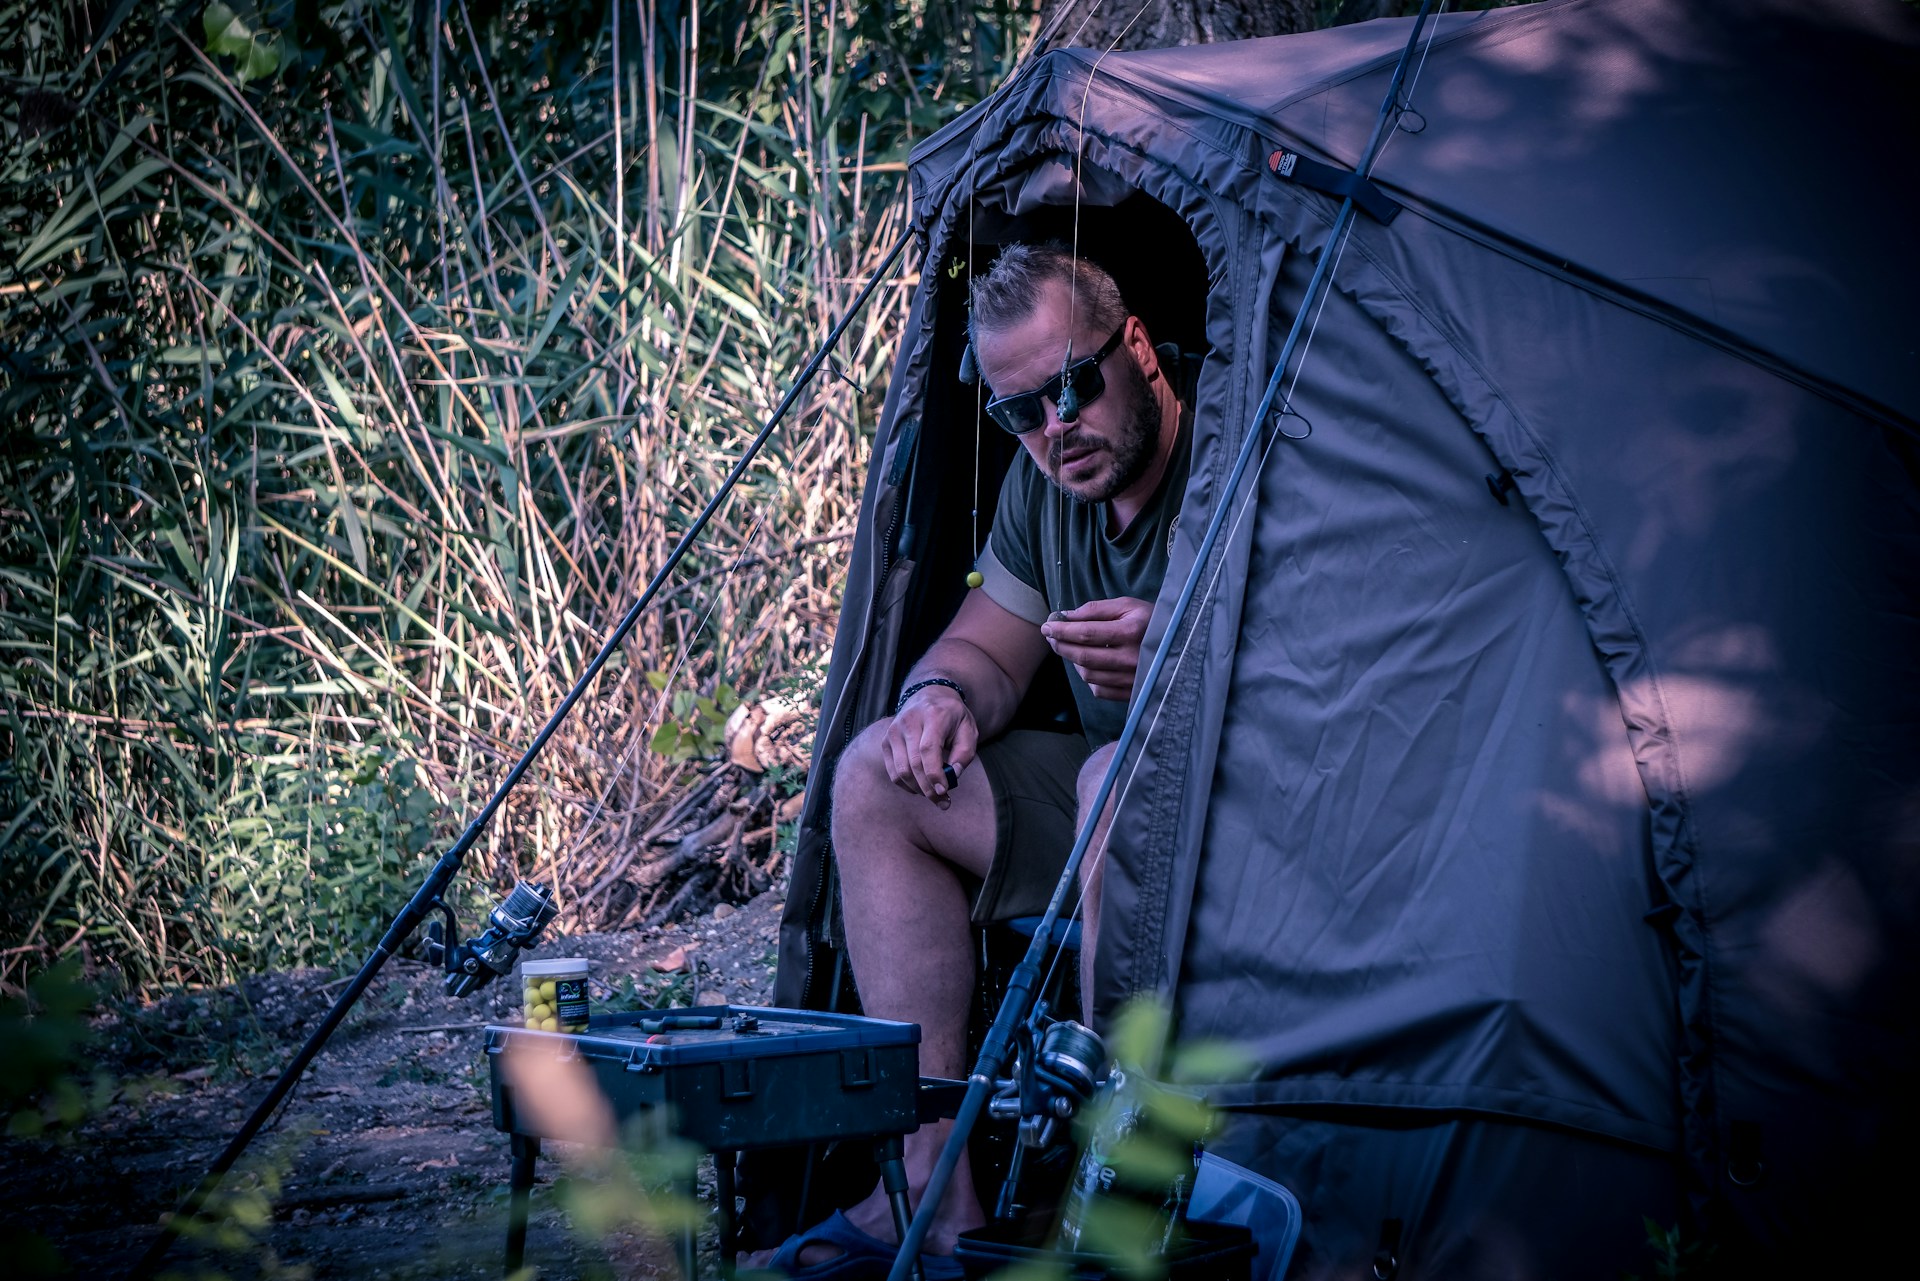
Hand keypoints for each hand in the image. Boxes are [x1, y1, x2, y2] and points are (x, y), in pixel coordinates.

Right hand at [881, 685, 976, 808]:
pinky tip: (921, 788)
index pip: (928, 748)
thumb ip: (964, 753)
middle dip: (929, 788)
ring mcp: (894, 731)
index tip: (944, 791)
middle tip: (944, 803)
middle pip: (914, 763)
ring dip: (918, 790)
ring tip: (935, 796)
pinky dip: (907, 785)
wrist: (929, 696)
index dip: (934, 773)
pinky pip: (894, 772)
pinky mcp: (886, 741)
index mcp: (933, 715)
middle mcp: (909, 721)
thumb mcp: (968, 729)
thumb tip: (952, 775)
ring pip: (902, 771)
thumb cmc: (952, 717)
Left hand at [1041, 596, 1151, 701]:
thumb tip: (1065, 617)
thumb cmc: (1152, 619)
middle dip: (1062, 645)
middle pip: (1084, 657)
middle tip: (1052, 636)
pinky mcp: (1133, 692)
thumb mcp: (1128, 605)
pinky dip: (1088, 678)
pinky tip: (1089, 665)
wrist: (1182, 643)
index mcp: (1132, 632)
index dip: (1062, 630)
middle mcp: (1133, 658)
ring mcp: (1134, 678)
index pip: (1086, 633)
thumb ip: (1096, 610)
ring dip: (1073, 661)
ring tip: (1071, 648)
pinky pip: (1100, 690)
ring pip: (1089, 675)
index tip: (1047, 626)